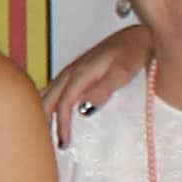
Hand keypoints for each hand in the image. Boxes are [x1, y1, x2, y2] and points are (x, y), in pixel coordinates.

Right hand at [42, 23, 147, 145]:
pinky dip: (49, 103)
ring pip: (47, 93)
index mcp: (79, 73)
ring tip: (45, 131)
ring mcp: (71, 70)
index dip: (62, 125)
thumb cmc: (133, 54)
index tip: (64, 143)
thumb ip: (103, 90)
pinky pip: (53, 89)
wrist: (137, 37)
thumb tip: (83, 110)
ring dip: (43, 112)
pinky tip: (52, 112)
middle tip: (47, 143)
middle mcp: (70, 71)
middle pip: (47, 99)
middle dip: (44, 121)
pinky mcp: (74, 71)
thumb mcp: (122, 73)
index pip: (63, 104)